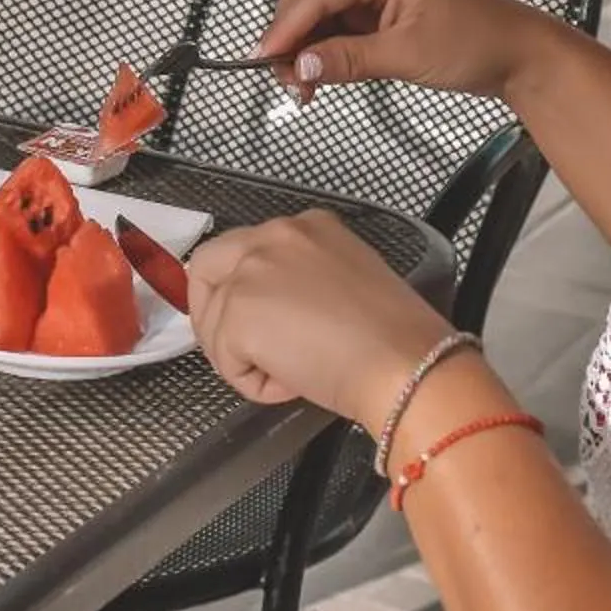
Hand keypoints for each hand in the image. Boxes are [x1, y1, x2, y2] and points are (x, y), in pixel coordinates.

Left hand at [186, 210, 452, 429]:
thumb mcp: (347, 279)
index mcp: (305, 226)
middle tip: (245, 352)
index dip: (245, 292)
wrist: (402, 362)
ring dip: (243, 357)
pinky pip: (226, 361)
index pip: (244, 251)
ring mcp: (250, 272)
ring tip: (292, 374)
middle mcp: (272, 236)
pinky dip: (253, 384)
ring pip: (214, 323)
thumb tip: (276, 311)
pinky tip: (293, 384)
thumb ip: (304, 279)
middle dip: (215, 315)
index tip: (264, 323)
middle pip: (207, 270)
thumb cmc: (393, 336)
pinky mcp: (238, 315)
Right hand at [259, 0, 547, 103]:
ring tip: (303, 89)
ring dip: (305, 54)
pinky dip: (324, 56)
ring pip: (318, 23)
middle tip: (285, 84)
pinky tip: (319, 78)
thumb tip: (302, 65)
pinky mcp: (380, 19)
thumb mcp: (407, 54)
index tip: (261, 61)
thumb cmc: (481, 39)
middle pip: (308, 6)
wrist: (520, 55)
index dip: (282, 30)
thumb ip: (349, 59)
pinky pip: (337, 34)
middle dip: (290, 44)